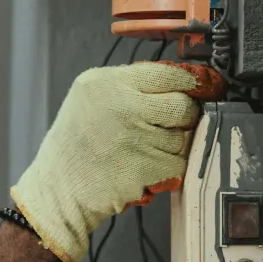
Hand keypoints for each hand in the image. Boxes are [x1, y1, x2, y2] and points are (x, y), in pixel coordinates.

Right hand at [10, 62, 219, 261]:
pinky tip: (143, 169)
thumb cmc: (73, 146)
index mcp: (107, 83)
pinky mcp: (147, 168)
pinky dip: (168, 170)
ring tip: (141, 151)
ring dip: (171, 147)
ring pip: (183, 138)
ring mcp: (137, 138)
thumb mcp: (88, 98)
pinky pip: (179, 164)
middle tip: (164, 127)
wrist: (57, 188)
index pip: (169, 73)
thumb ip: (129, 85)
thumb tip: (183, 83)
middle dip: (182, 118)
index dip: (194, 82)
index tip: (205, 88)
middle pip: (184, 106)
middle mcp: (123, 106)